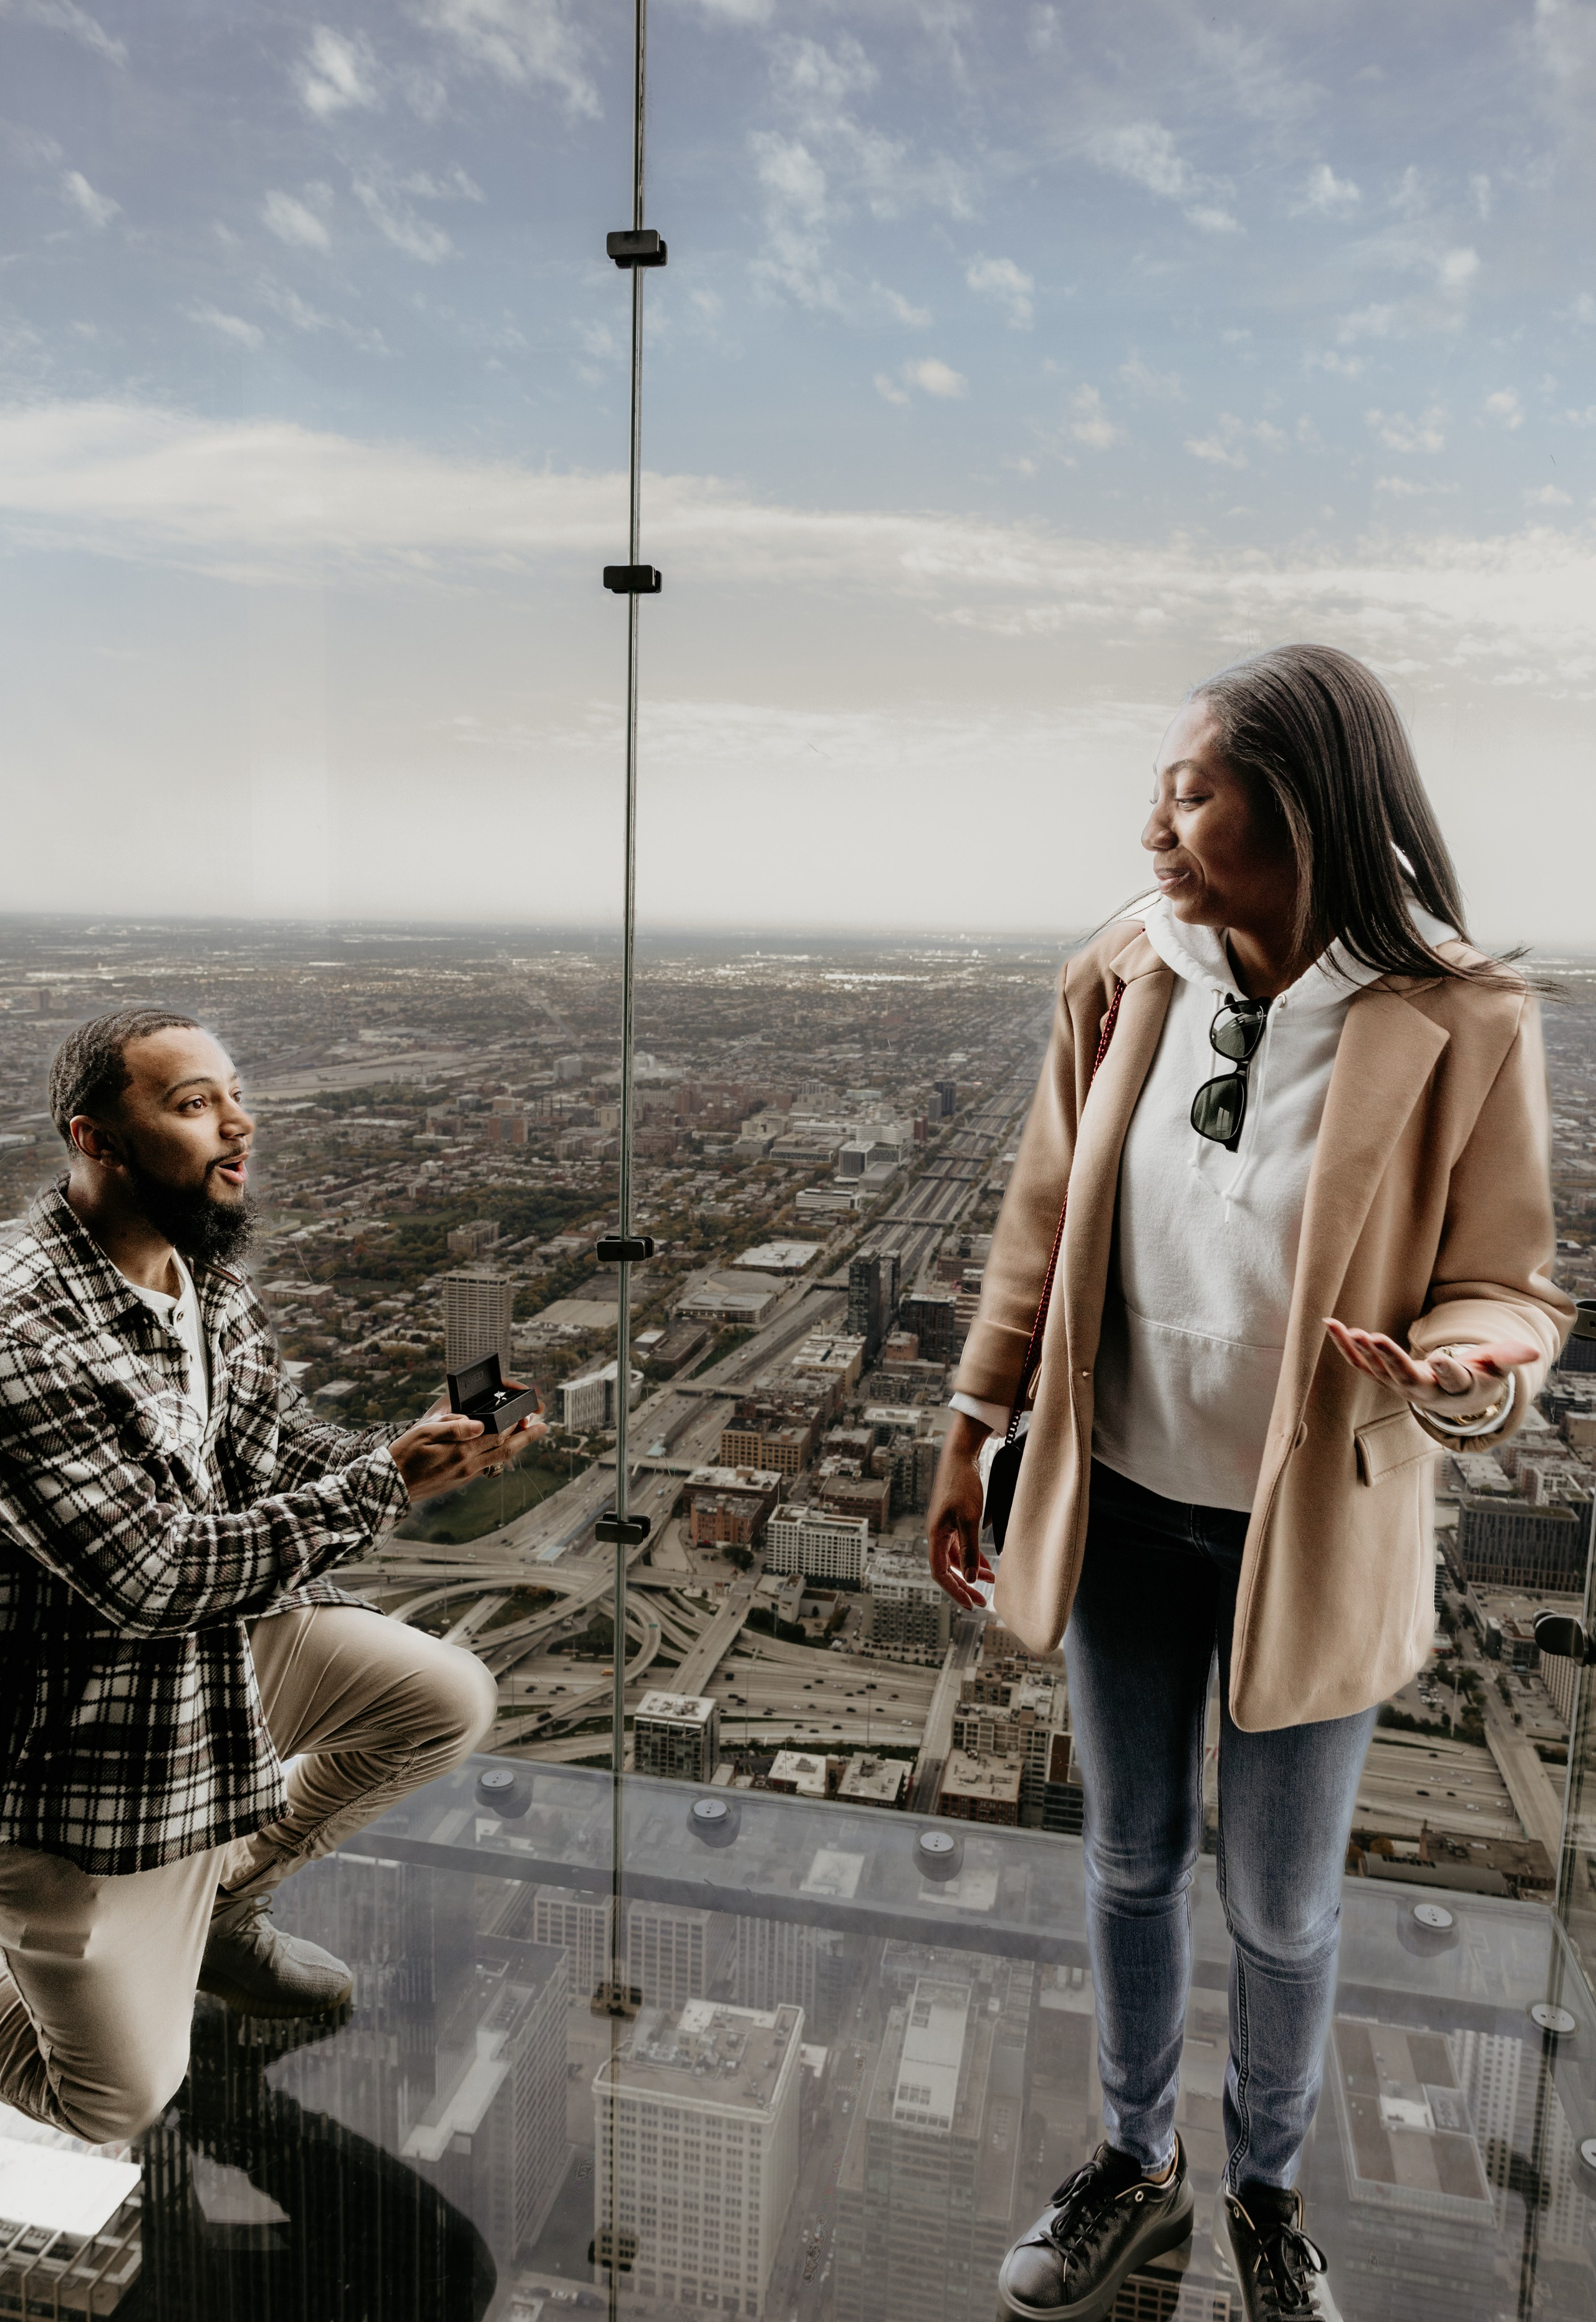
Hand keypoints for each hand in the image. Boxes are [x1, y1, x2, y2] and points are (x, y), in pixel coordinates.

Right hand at [390, 1410, 541, 1502]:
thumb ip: (454, 1427)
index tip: (529, 1412)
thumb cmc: (404, 1453)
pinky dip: (499, 1455)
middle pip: (506, 1449)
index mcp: (462, 1450)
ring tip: (529, 1435)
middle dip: (526, 1437)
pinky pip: (486, 1466)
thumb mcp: (425, 1433)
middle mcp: (468, 1465)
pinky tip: (502, 1448)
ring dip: (516, 1447)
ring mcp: (465, 1475)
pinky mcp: (460, 1481)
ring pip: (499, 1459)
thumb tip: (480, 1423)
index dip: (514, 1421)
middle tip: (544, 1426)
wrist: (391, 1484)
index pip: (497, 1433)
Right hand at [927, 1411, 994, 1610]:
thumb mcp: (969, 1518)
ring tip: (990, 1582)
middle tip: (981, 1601)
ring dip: (971, 1571)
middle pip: (948, 1568)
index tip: (970, 1603)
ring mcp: (944, 1527)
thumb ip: (970, 1549)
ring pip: (956, 1558)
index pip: (941, 1572)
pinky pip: (960, 1546)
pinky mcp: (953, 1520)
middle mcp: (937, 1534)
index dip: (954, 1590)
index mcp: (935, 1535)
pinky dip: (973, 1556)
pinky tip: (986, 1564)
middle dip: (964, 1586)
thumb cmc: (962, 1484)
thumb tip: (971, 1578)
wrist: (961, 1457)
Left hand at [1324, 1319, 1539, 1415]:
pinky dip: (1344, 1346)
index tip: (1439, 1357)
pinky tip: (1330, 1323)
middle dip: (1390, 1359)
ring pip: (1378, 1372)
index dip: (1447, 1370)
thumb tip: (1534, 1351)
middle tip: (1375, 1338)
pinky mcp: (1381, 1378)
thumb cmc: (1475, 1376)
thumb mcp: (1494, 1366)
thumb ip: (1508, 1357)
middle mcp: (1424, 1391)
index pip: (1452, 1380)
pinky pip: (1359, 1364)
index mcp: (1455, 1387)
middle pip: (1406, 1378)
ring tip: (1351, 1330)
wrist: (1450, 1400)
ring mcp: (1399, 1386)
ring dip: (1363, 1352)